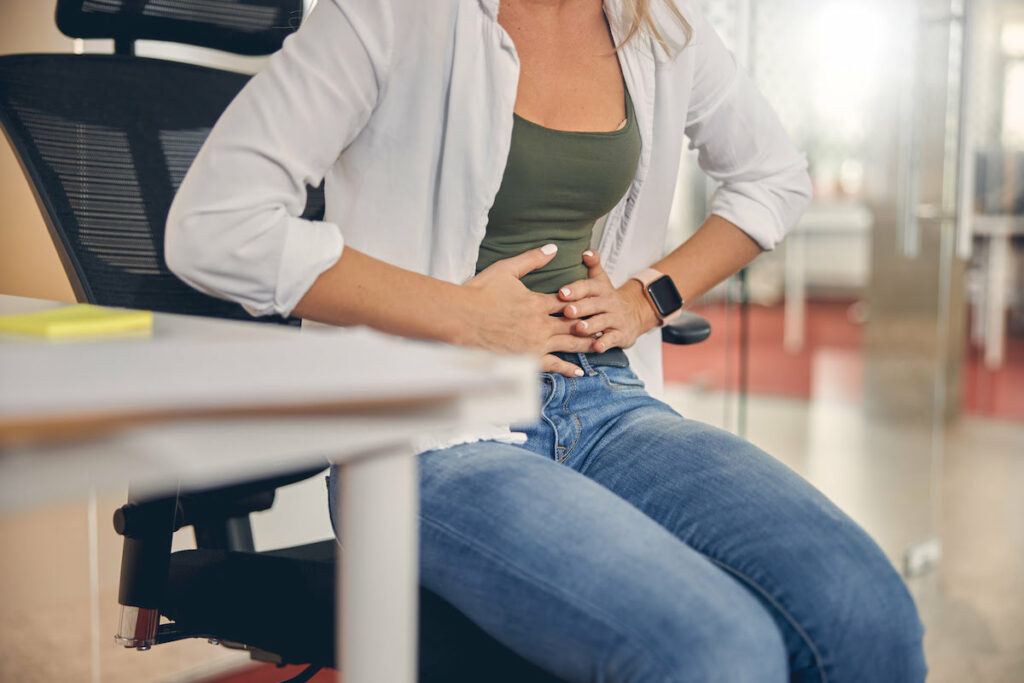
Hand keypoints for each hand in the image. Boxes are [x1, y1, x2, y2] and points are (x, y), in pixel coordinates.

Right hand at [462, 245, 593, 376]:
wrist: (460, 318)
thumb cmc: (479, 293)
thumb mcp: (506, 269)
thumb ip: (532, 259)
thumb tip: (553, 247)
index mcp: (537, 302)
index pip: (567, 301)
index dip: (581, 301)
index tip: (594, 301)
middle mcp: (541, 324)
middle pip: (573, 324)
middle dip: (590, 324)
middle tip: (606, 324)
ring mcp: (535, 343)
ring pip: (568, 344)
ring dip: (585, 344)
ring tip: (600, 344)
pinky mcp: (527, 359)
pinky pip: (553, 365)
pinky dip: (568, 368)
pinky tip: (579, 371)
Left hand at [558, 250, 659, 352]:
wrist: (634, 314)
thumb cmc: (606, 298)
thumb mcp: (601, 279)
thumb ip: (593, 264)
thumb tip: (586, 251)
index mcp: (600, 289)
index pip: (588, 287)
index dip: (575, 289)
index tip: (562, 292)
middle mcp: (609, 302)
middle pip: (594, 304)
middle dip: (580, 308)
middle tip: (567, 311)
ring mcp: (616, 318)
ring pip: (602, 322)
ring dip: (590, 326)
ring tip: (579, 328)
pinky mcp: (621, 334)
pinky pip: (613, 339)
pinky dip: (605, 343)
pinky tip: (597, 347)